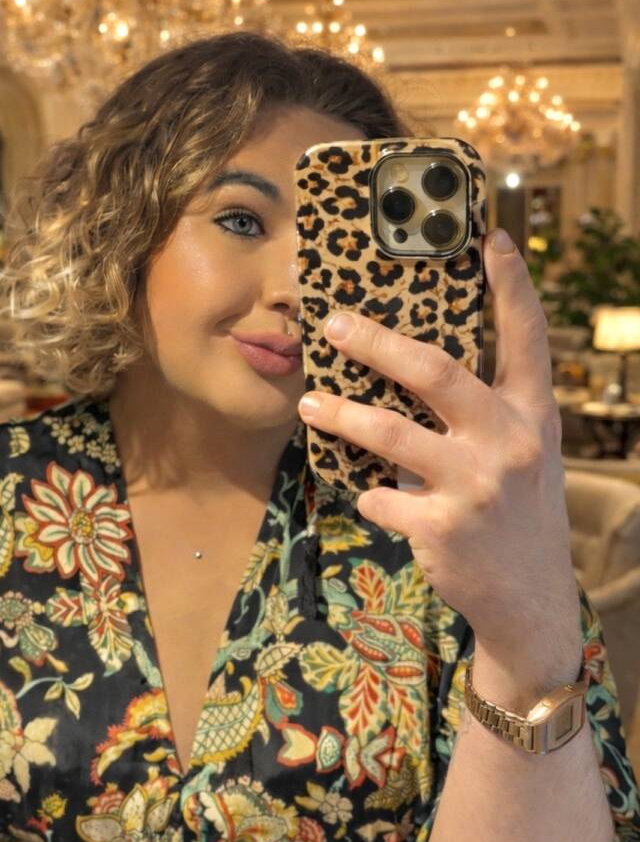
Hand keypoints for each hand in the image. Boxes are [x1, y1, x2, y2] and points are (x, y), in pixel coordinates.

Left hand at [297, 227, 581, 656]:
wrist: (532, 603)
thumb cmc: (515, 513)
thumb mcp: (522, 454)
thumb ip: (486, 411)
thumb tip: (412, 363)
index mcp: (532, 415)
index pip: (526, 338)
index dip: (512, 286)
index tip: (493, 238)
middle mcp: (510, 442)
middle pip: (436, 371)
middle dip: (376, 341)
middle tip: (333, 322)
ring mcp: (477, 486)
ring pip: (391, 432)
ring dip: (341, 414)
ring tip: (309, 401)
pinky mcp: (444, 527)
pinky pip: (381, 496)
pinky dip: (367, 493)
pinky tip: (367, 494)